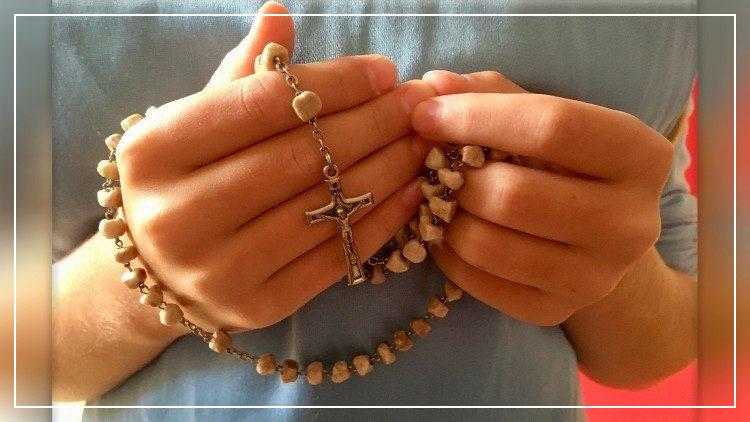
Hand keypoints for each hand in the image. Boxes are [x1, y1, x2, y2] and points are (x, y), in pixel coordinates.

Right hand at [116, 4, 434, 330]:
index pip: (262, 104)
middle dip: (373, 123)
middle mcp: (177, 215)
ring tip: (421, 141)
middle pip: (300, 157)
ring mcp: (217, 269)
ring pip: (323, 207)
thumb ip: (241, 74)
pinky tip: (411, 189)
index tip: (384, 71)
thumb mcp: (197, 121)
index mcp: (154, 152)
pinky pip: (334, 257)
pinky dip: (381, 219)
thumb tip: (280, 14)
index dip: (334, 83)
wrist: (158, 270)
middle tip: (417, 103)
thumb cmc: (185, 180)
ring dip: (388, 168)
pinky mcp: (257, 306)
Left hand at [412, 70, 674, 325]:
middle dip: (457, 176)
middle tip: (433, 165)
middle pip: (514, 195)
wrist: (600, 240)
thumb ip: (493, 94)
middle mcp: (631, 223)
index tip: (427, 113)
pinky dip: (447, 254)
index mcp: (640, 155)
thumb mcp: (545, 117)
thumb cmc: (565, 164)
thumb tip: (433, 85)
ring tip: (439, 197)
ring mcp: (596, 277)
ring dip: (445, 217)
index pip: (552, 126)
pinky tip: (447, 232)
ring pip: (488, 245)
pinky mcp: (555, 310)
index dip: (478, 116)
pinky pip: (477, 283)